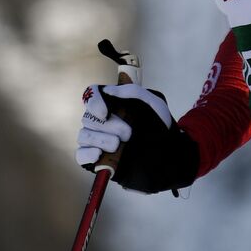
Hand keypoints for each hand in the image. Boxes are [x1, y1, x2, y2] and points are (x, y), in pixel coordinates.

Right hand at [75, 82, 199, 194]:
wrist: (168, 156)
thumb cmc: (160, 127)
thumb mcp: (154, 104)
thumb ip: (133, 92)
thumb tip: (108, 91)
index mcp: (113, 105)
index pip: (92, 95)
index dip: (94, 102)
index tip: (105, 111)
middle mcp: (103, 122)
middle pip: (88, 118)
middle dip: (108, 126)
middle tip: (128, 133)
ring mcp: (98, 141)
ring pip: (84, 136)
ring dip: (100, 140)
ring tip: (119, 145)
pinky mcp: (97, 160)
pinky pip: (81, 155)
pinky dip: (87, 154)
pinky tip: (100, 155)